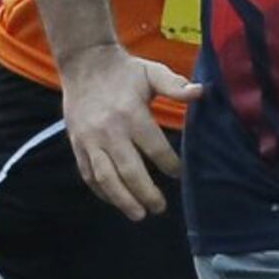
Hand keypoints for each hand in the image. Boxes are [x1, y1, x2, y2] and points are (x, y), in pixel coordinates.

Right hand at [57, 46, 180, 221]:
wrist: (84, 63)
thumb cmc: (124, 71)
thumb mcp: (151, 72)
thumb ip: (175, 85)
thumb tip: (202, 92)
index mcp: (131, 113)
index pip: (155, 148)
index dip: (170, 165)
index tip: (178, 173)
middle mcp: (109, 130)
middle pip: (130, 170)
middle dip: (147, 193)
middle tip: (160, 207)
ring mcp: (90, 139)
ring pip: (106, 178)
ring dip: (122, 200)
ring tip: (139, 214)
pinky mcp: (77, 144)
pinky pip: (88, 174)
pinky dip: (102, 191)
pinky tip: (115, 200)